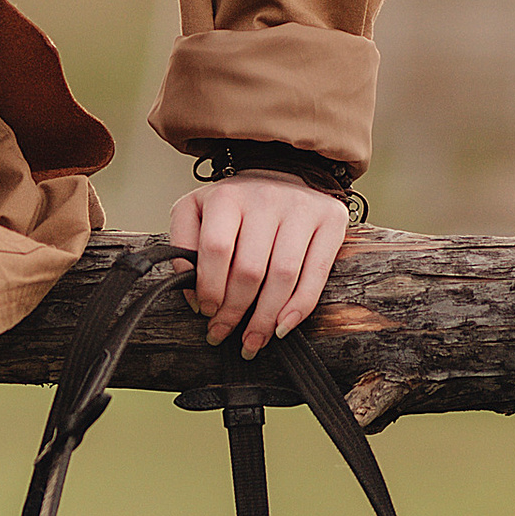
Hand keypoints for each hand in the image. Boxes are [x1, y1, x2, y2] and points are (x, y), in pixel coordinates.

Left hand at [167, 173, 349, 355]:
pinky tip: (282, 327)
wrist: (282, 173)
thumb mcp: (197, 212)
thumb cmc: (236, 205)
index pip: (216, 249)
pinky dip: (299, 308)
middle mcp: (266, 198)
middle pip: (250, 269)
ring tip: (252, 341)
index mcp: (227, 196)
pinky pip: (317, 273)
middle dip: (234, 311)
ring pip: (283, 276)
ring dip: (265, 318)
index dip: (210, 287)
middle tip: (224, 333)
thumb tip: (192, 294)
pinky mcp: (330, 220)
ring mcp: (301, 208)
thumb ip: (184, 247)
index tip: (205, 311)